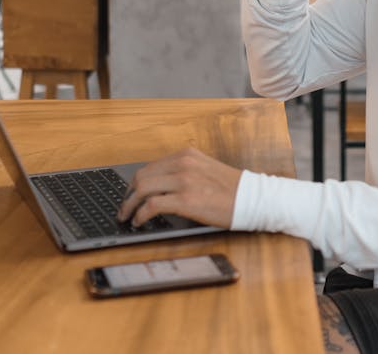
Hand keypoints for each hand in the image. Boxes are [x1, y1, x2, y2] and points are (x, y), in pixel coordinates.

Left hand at [116, 148, 241, 228]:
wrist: (252, 198)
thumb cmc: (232, 189)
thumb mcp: (205, 169)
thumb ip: (184, 171)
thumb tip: (160, 187)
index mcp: (186, 155)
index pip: (150, 166)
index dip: (136, 183)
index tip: (131, 193)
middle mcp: (183, 164)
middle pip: (141, 176)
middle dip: (128, 194)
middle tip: (125, 207)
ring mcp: (183, 181)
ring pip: (142, 189)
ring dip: (129, 205)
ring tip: (127, 216)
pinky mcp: (185, 200)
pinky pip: (152, 206)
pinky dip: (140, 215)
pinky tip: (139, 221)